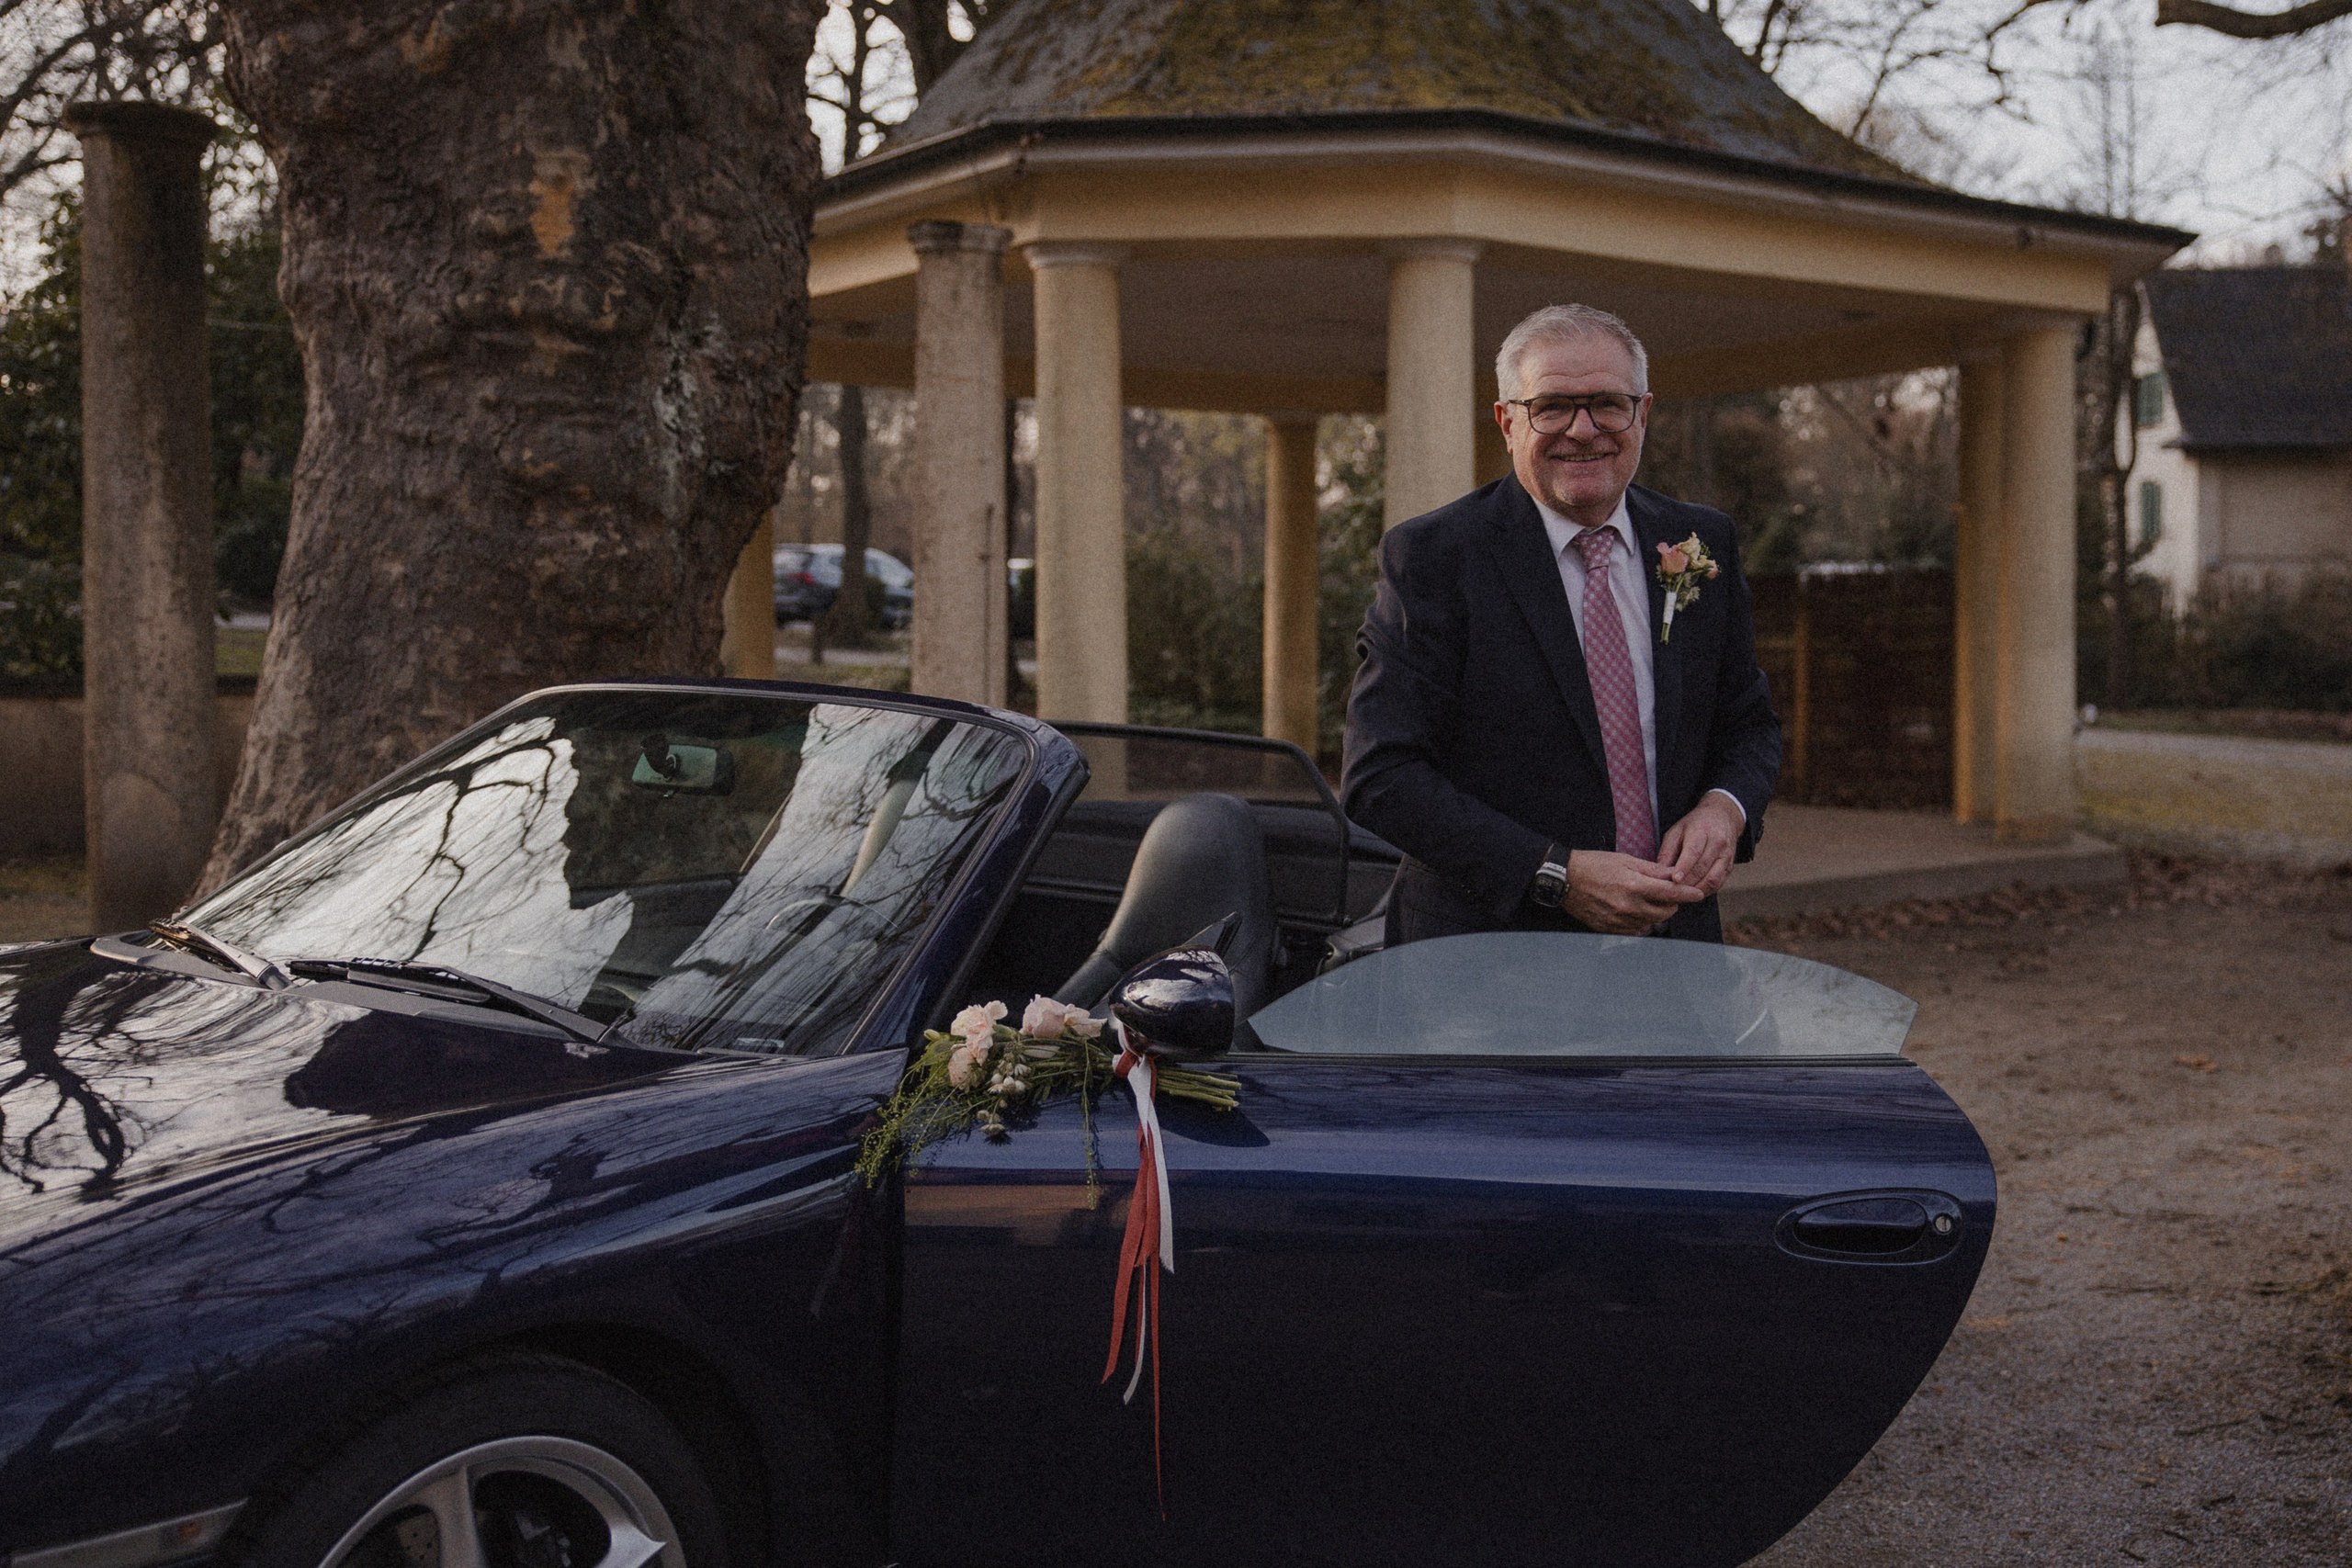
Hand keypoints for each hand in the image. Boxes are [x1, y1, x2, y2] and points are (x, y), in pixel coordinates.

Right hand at [1558, 849, 1705, 934]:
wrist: (1565, 879)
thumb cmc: (1594, 864)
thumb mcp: (1626, 860)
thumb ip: (1653, 870)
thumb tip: (1674, 874)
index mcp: (1634, 886)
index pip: (1671, 894)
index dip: (1688, 894)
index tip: (1698, 895)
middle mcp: (1629, 906)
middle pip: (1665, 912)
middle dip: (1672, 904)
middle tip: (1668, 895)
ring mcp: (1618, 920)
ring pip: (1651, 923)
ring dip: (1656, 913)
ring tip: (1649, 901)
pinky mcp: (1609, 929)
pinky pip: (1635, 930)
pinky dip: (1641, 922)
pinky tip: (1635, 911)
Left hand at [1655, 793, 1743, 898]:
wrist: (1722, 817)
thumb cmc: (1695, 825)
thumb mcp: (1676, 831)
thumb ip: (1667, 851)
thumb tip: (1659, 873)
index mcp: (1701, 831)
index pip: (1693, 851)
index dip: (1684, 867)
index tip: (1675, 880)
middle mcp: (1717, 843)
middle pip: (1702, 868)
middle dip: (1687, 883)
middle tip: (1672, 892)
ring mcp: (1726, 856)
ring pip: (1713, 879)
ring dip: (1696, 890)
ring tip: (1681, 895)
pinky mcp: (1730, 866)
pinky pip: (1719, 883)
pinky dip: (1706, 891)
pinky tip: (1693, 893)